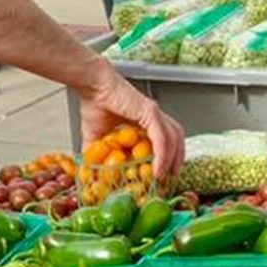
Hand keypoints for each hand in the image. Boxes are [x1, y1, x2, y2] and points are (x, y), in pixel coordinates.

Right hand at [78, 66, 184, 180]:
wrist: (91, 86)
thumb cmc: (94, 104)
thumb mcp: (96, 138)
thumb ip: (97, 155)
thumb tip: (90, 175)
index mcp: (145, 120)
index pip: (166, 140)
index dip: (167, 158)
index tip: (161, 177)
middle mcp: (154, 115)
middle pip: (176, 139)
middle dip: (176, 160)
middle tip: (169, 180)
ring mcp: (154, 113)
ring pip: (175, 138)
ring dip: (173, 160)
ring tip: (165, 177)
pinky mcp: (150, 112)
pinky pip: (163, 137)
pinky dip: (163, 155)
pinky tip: (158, 170)